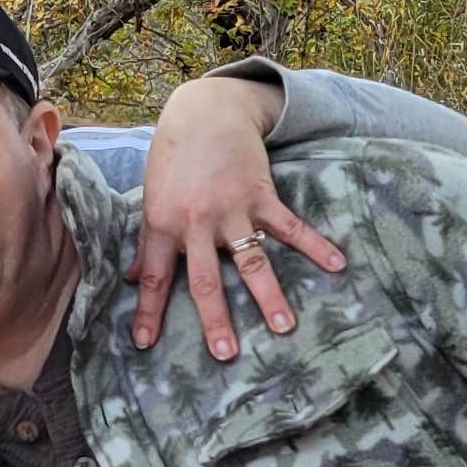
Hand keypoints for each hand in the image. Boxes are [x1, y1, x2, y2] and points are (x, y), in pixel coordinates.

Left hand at [130, 72, 344, 360]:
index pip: (152, 277)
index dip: (148, 311)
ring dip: (268, 296)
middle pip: (204, 279)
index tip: (146, 345)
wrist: (204, 113)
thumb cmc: (172, 159)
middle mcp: (194, 223)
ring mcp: (230, 210)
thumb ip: (147, 239)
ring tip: (284, 327)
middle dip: (215, 318)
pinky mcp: (261, 195)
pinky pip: (290, 226)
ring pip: (250, 260)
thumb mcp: (151, 198)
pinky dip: (315, 245)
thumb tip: (129, 278)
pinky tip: (337, 264)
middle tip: (225, 353)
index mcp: (161, 225)